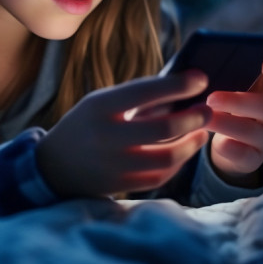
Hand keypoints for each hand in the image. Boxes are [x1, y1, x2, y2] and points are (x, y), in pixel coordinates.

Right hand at [36, 70, 211, 197]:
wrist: (55, 165)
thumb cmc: (88, 124)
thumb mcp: (102, 102)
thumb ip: (137, 97)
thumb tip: (184, 88)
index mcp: (100, 107)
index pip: (145, 91)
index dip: (178, 84)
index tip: (201, 78)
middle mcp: (106, 136)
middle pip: (163, 128)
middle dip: (193, 117)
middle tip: (207, 110)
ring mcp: (114, 165)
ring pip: (167, 158)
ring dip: (191, 143)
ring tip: (201, 131)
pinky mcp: (121, 186)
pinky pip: (160, 176)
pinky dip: (177, 163)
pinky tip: (184, 150)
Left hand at [205, 56, 262, 187]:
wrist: (229, 146)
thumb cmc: (228, 107)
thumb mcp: (231, 91)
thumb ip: (225, 79)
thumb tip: (197, 72)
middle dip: (236, 102)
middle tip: (211, 99)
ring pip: (252, 131)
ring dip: (224, 124)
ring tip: (202, 119)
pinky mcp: (255, 159)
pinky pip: (244, 155)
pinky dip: (228, 148)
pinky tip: (215, 142)